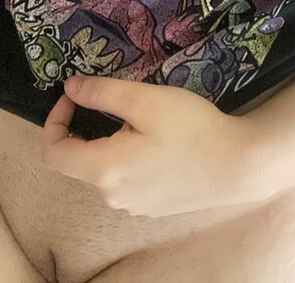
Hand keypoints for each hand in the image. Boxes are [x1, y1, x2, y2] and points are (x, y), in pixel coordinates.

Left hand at [41, 75, 269, 216]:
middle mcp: (112, 196)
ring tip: (148, 120)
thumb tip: (70, 88)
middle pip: (80, 161)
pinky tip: (162, 142)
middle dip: (91, 127)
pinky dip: (130, 157)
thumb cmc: (193, 129)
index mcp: (104, 170)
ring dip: (112, 142)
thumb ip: (103, 93)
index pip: (54, 152)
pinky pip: (127, 180)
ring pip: (106, 169)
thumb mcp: (146, 100)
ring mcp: (134, 206)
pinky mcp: (153, 206)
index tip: (74, 95)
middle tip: (124, 101)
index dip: (54, 120)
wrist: (240, 166)